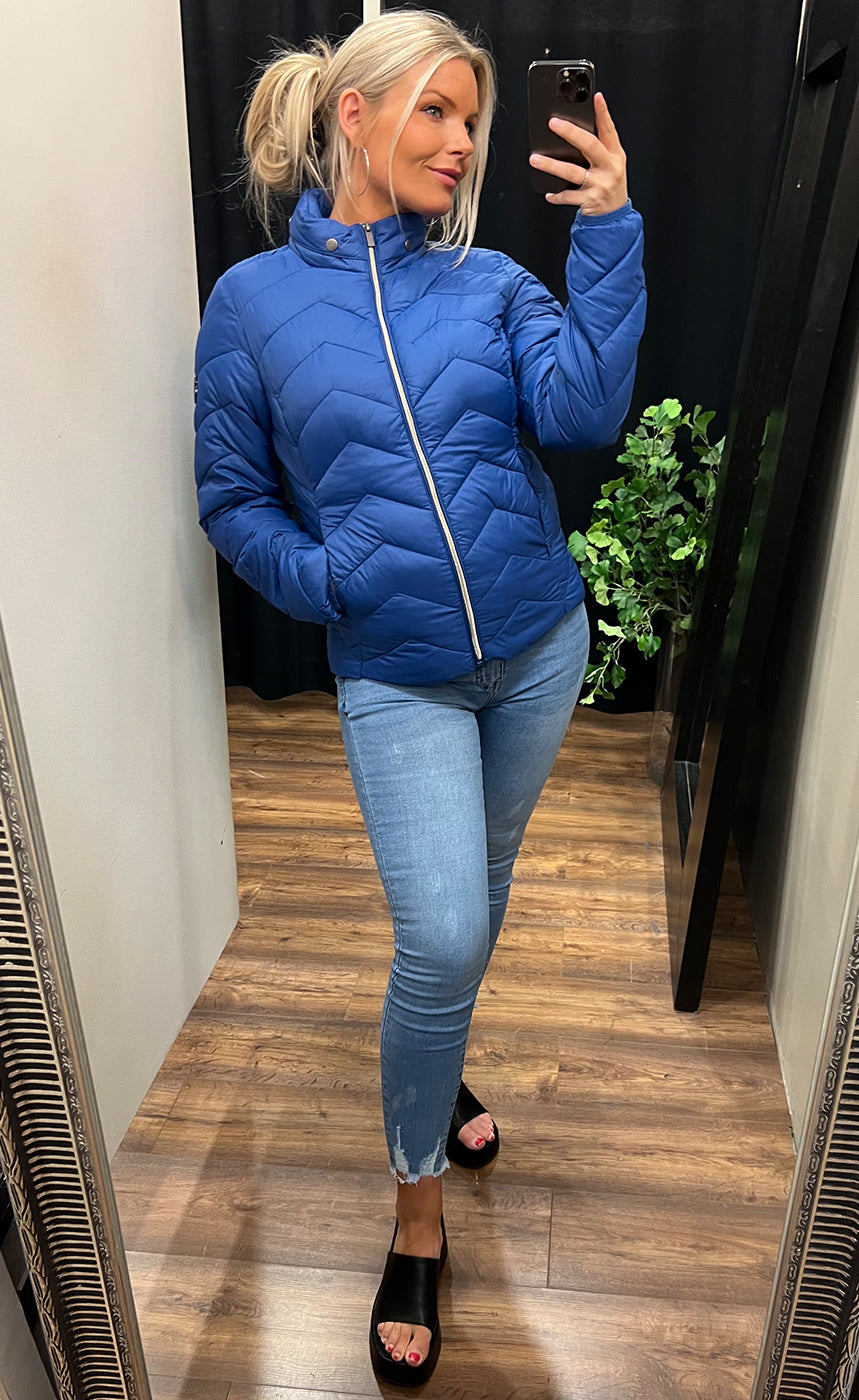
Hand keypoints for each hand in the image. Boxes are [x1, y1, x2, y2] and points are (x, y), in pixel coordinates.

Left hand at [529, 91, 627, 214]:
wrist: (614, 215)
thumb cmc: (608, 184)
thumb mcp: (610, 163)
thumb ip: (597, 147)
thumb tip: (570, 131)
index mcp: (614, 154)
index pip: (609, 129)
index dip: (603, 113)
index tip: (596, 97)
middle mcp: (609, 167)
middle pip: (589, 146)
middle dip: (570, 133)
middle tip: (553, 123)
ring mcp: (599, 184)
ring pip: (573, 172)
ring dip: (552, 166)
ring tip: (535, 159)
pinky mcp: (590, 200)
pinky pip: (569, 196)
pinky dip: (557, 195)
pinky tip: (549, 193)